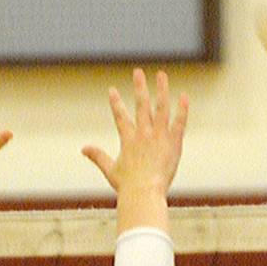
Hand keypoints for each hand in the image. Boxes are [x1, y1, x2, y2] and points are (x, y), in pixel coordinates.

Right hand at [83, 68, 188, 225]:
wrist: (144, 193)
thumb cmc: (128, 186)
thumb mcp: (110, 170)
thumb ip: (97, 156)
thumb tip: (83, 149)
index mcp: (128, 139)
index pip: (120, 116)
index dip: (115, 103)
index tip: (112, 90)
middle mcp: (143, 134)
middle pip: (141, 105)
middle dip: (139, 87)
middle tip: (137, 72)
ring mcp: (159, 137)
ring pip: (161, 108)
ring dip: (161, 90)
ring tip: (161, 75)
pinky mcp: (173, 143)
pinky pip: (179, 123)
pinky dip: (182, 110)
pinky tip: (183, 96)